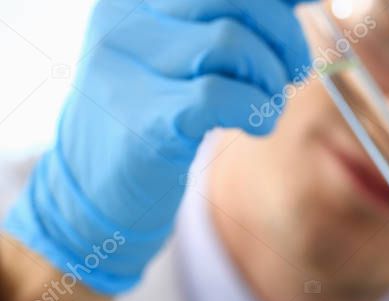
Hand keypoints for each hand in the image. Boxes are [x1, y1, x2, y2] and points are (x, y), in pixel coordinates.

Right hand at [3, 0, 312, 294]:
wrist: (93, 192)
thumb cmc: (152, 117)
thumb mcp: (183, 58)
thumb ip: (231, 24)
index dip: (277, 0)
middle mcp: (126, 20)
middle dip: (282, 34)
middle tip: (294, 70)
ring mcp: (129, 67)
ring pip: (232, 43)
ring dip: (270, 80)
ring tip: (267, 105)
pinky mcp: (146, 119)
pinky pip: (222, 96)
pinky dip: (256, 110)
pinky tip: (254, 126)